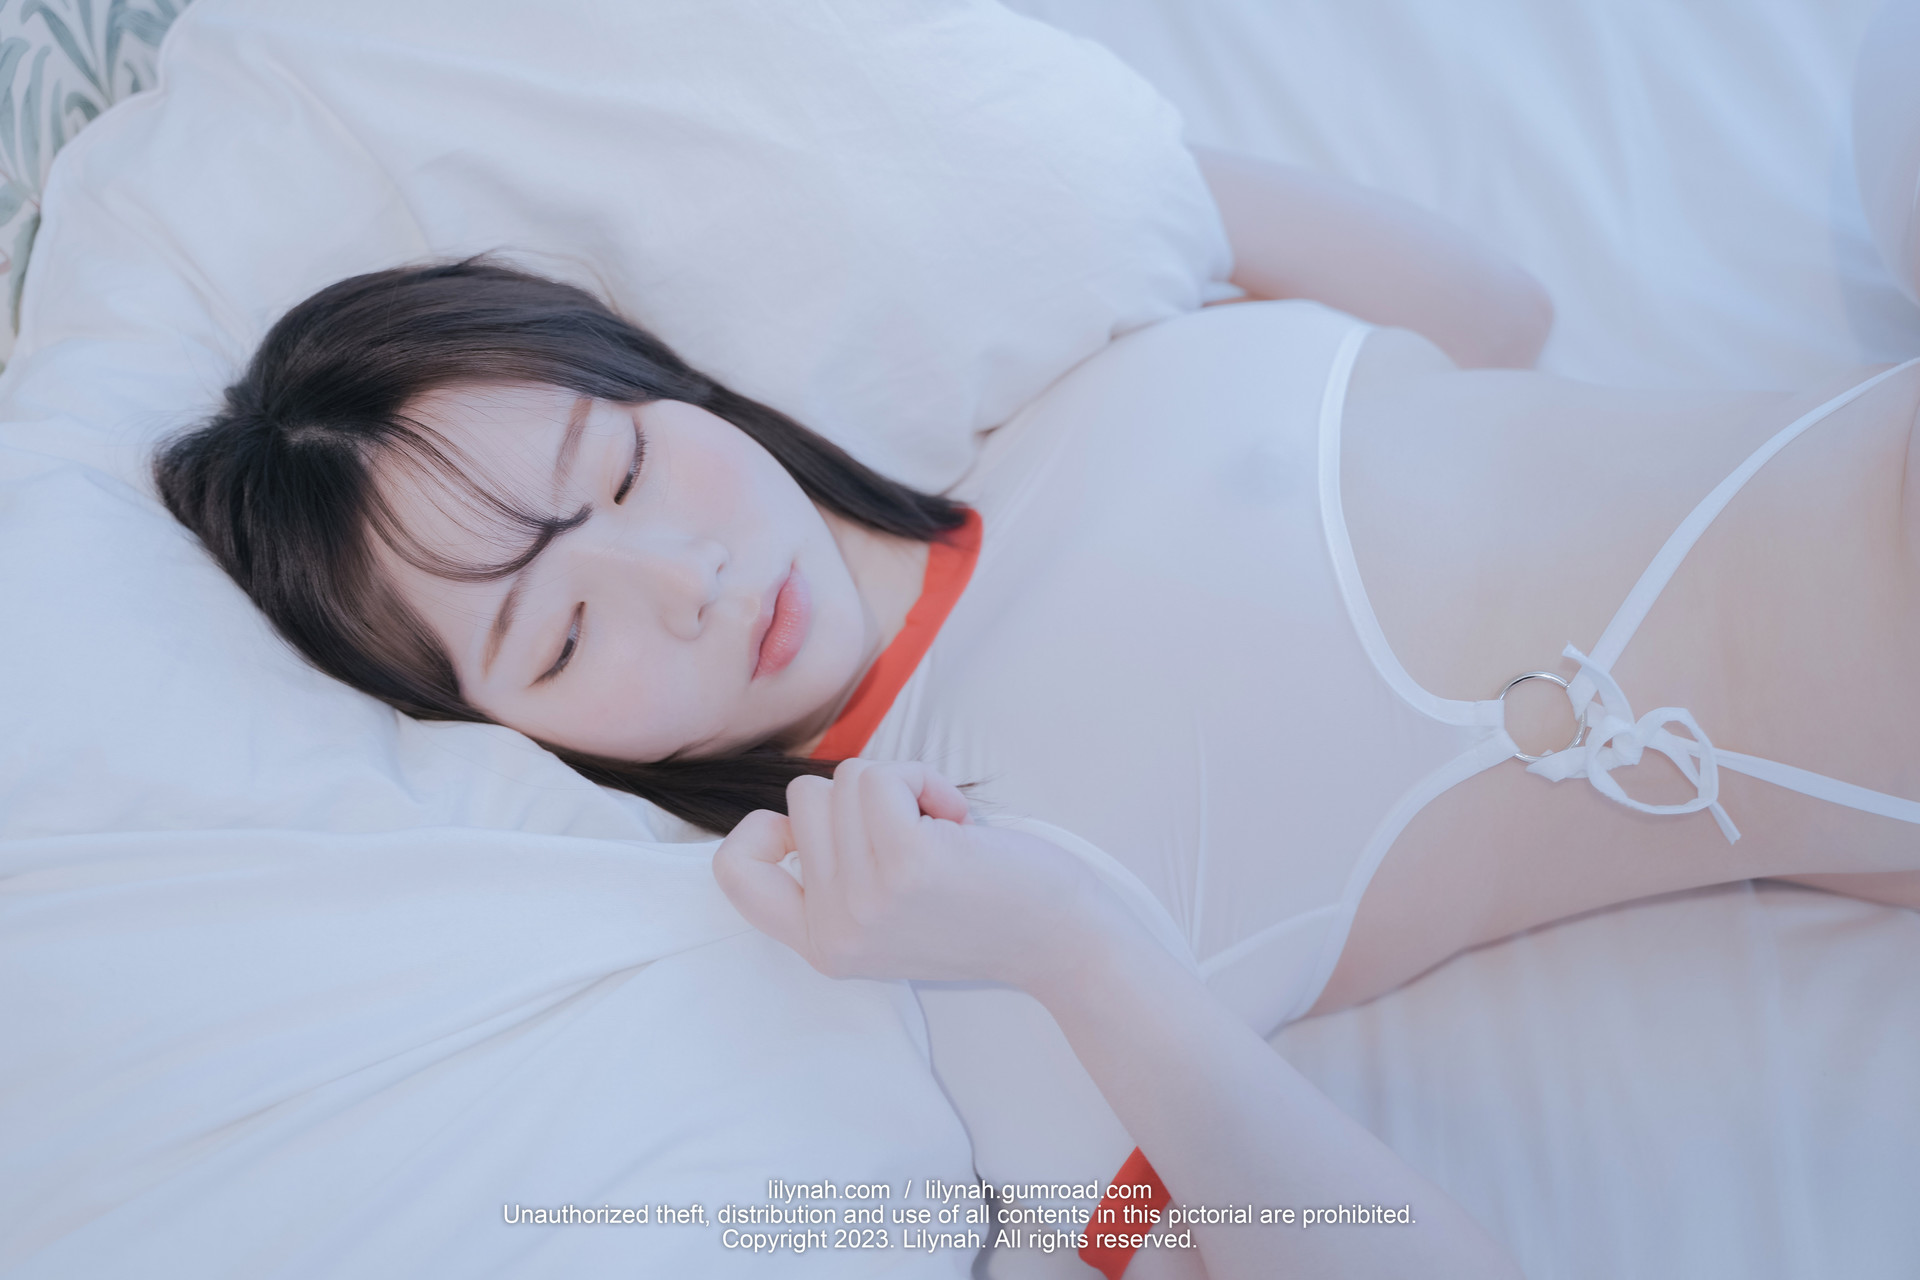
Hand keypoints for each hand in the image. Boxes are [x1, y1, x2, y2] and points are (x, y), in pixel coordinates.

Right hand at [712, 758, 1121, 989]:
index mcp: (823, 946)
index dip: (763, 831)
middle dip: (866, 797)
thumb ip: (838, 874)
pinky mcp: (904, 862)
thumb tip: (801, 804)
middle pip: (804, 799)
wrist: (1064, 942)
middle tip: (922, 837)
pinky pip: (883, 775)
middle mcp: (833, 931)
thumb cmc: (987, 909)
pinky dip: (923, 778)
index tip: (820, 829)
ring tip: (946, 833)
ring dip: (902, 784)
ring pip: (845, 779)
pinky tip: (958, 821)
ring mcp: (864, 899)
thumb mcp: (889, 913)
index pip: (734, 874)